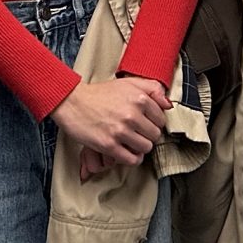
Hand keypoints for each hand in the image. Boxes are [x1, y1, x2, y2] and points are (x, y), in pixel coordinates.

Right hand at [52, 75, 166, 173]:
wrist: (73, 102)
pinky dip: (132, 158)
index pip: (161, 119)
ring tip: (131, 142)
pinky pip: (132, 159)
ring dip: (140, 147)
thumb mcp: (128, 83)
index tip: (146, 123)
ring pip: (146, 148)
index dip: (154, 123)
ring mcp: (120, 131)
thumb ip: (152, 89)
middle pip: (155, 135)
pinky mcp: (109, 145)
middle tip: (137, 133)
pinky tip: (126, 151)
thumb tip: (168, 105)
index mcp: (139, 98)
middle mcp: (132, 114)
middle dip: (147, 135)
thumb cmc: (100, 93)